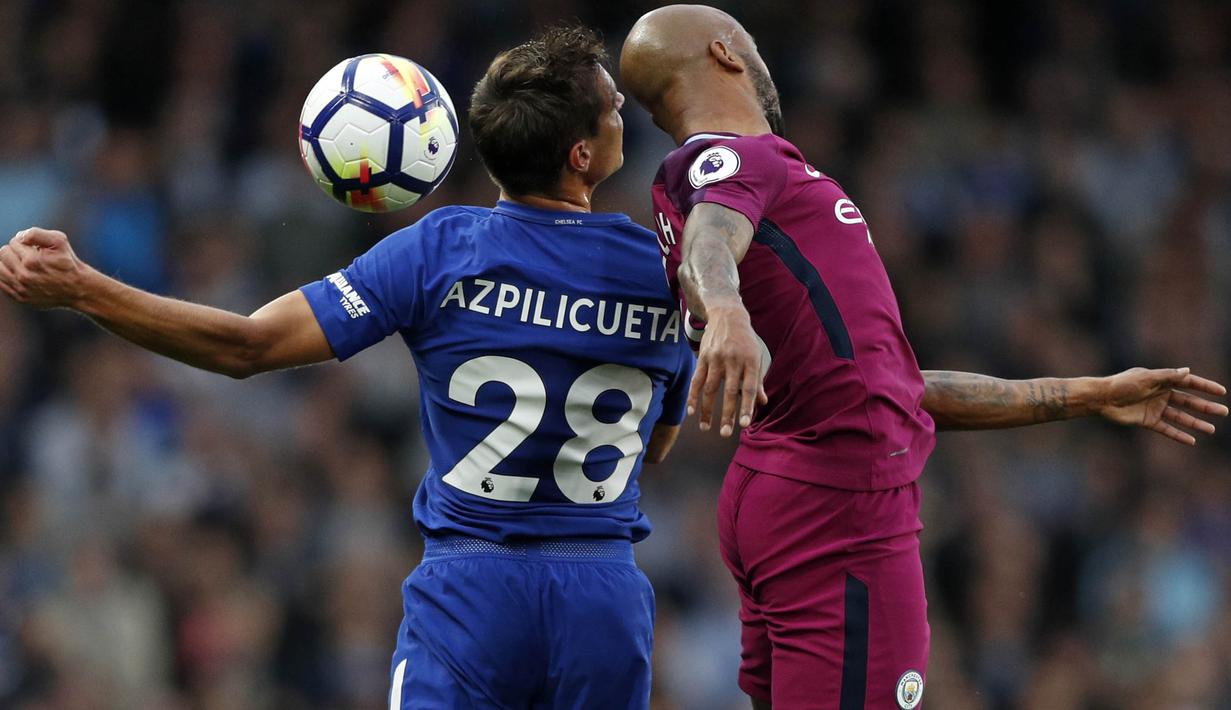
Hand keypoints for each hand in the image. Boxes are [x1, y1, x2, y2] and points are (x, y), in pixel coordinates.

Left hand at [0, 228, 91, 309]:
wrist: (77, 289)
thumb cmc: (68, 262)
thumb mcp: (59, 240)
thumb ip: (36, 233)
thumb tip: (19, 237)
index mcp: (32, 260)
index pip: (13, 242)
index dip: (25, 243)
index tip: (36, 248)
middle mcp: (24, 276)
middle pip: (3, 253)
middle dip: (15, 251)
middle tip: (29, 256)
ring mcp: (21, 288)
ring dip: (9, 263)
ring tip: (23, 265)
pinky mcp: (19, 298)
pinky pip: (1, 282)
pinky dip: (7, 276)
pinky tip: (21, 275)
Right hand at [687, 303, 768, 436]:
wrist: (727, 315)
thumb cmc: (745, 340)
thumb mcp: (757, 356)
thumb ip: (758, 381)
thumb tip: (762, 403)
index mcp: (751, 362)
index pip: (750, 388)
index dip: (747, 407)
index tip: (745, 424)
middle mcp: (733, 360)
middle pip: (730, 392)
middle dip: (728, 414)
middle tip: (726, 433)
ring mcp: (716, 359)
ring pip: (711, 389)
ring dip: (708, 410)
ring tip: (706, 428)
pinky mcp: (703, 358)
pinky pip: (697, 380)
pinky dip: (693, 396)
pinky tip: (692, 411)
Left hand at [1097, 367, 1227, 444]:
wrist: (1101, 399)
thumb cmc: (1122, 385)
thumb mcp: (1146, 378)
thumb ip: (1167, 376)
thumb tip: (1187, 371)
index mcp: (1162, 380)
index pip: (1188, 382)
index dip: (1205, 386)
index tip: (1221, 392)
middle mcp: (1161, 394)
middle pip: (1188, 401)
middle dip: (1205, 406)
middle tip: (1224, 412)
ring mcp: (1155, 408)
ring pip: (1180, 417)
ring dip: (1195, 423)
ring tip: (1211, 429)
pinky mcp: (1147, 421)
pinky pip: (1166, 429)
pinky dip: (1178, 435)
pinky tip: (1192, 441)